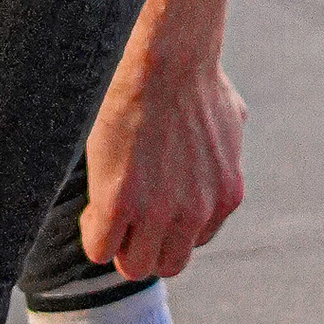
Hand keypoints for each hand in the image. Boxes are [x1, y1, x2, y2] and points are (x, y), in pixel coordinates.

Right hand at [80, 0, 247, 281]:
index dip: (168, 226)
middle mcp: (197, 212)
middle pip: (166, 264)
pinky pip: (99, 248)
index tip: (151, 204)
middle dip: (144, 245)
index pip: (194, 242)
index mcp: (226, 196)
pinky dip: (93, 234)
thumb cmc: (195, 76)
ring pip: (133, 265)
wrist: (168, 58)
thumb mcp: (232, 119)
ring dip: (118, 244)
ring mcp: (158, 211)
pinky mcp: (119, 202)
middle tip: (125, 215)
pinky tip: (92, 207)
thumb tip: (228, 135)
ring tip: (106, 211)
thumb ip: (227, 146)